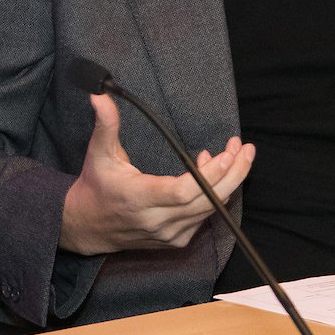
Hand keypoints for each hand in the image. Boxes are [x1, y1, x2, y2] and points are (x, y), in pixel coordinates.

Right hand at [58, 91, 253, 255]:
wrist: (89, 226)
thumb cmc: (97, 185)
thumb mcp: (98, 153)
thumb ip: (105, 123)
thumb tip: (99, 93)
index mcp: (139, 198)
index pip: (182, 192)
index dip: (210, 175)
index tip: (227, 153)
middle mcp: (157, 220)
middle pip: (207, 201)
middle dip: (233, 173)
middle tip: (245, 148)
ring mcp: (169, 234)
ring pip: (211, 210)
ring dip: (228, 181)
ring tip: (235, 153)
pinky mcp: (176, 240)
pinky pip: (204, 217)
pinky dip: (215, 195)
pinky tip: (213, 172)